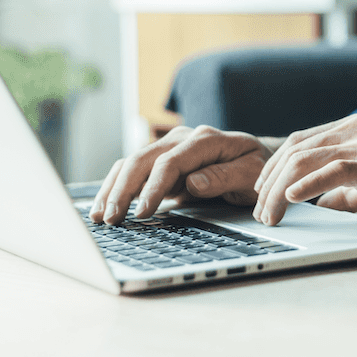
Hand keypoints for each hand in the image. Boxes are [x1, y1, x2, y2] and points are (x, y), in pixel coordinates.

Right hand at [90, 126, 271, 224]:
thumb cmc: (257, 168)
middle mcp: (182, 139)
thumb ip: (224, 176)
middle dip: (124, 189)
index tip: (142, 212)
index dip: (154, 187)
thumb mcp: (251, 174)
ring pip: (132, 163)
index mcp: (205, 140)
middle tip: (111, 218)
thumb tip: (192, 183)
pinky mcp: (162, 161)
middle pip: (143, 159)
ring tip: (99, 215)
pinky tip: (104, 205)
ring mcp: (170, 147)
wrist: (257, 157)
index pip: (171, 162)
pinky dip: (117, 186)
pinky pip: (134, 170)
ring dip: (113, 188)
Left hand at [252, 114, 356, 225]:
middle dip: (269, 181)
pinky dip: (306, 184)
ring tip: (270, 213)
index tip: (263, 189)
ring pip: (304, 159)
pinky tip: (292, 199)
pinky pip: (332, 170)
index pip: (300, 141)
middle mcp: (355, 129)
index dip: (274, 166)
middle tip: (260, 210)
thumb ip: (347, 189)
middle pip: (294, 149)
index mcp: (354, 128)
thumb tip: (322, 204)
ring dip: (279, 189)